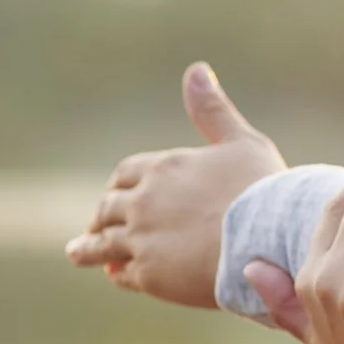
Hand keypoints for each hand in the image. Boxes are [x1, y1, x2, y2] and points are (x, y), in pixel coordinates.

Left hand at [65, 63, 287, 308]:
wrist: (266, 239)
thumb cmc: (261, 190)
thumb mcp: (241, 142)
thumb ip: (212, 109)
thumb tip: (197, 69)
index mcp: (163, 167)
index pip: (126, 174)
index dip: (120, 185)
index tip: (116, 192)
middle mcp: (144, 201)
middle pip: (108, 207)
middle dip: (100, 215)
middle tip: (95, 224)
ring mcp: (141, 238)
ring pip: (102, 243)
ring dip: (88, 247)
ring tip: (76, 251)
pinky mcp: (149, 274)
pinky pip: (122, 273)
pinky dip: (115, 272)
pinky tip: (113, 274)